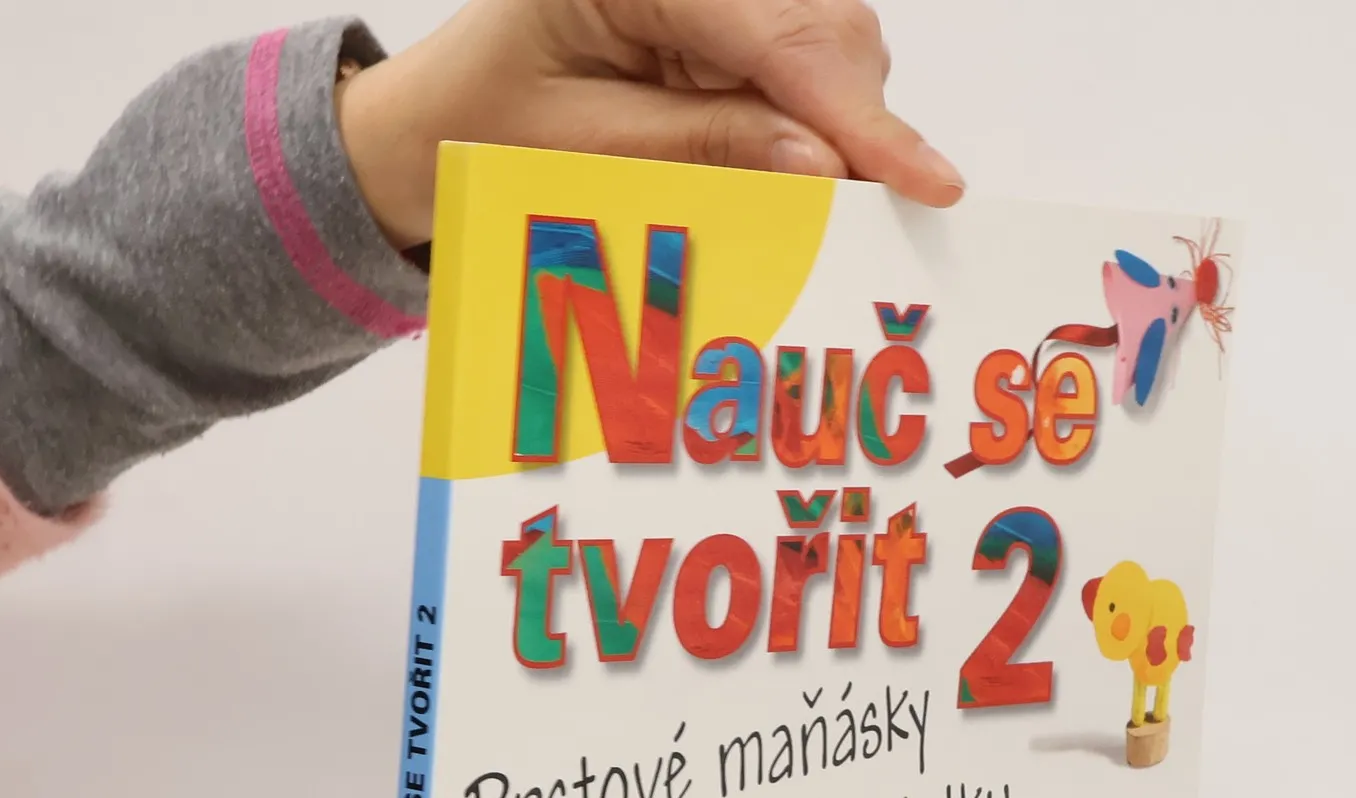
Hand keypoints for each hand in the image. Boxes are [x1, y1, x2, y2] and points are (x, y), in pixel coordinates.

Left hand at [337, 0, 964, 249]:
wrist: (430, 125)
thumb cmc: (480, 127)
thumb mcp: (582, 150)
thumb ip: (705, 147)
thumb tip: (822, 166)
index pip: (779, 30)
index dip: (860, 114)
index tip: (925, 181)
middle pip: (822, 25)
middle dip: (859, 122)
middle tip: (880, 217)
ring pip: (825, 44)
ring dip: (839, 128)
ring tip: (829, 207)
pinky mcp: (719, 22)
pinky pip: (797, 65)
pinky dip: (812, 125)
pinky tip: (805, 174)